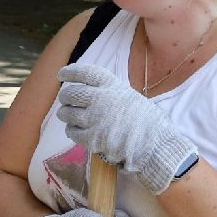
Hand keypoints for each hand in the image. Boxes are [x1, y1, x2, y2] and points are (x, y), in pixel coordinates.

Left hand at [55, 63, 198, 194]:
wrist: (155, 144)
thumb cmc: (148, 121)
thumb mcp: (131, 97)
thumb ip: (111, 93)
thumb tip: (92, 92)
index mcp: (112, 85)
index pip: (85, 72)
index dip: (70, 72)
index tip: (61, 74)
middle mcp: (100, 98)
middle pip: (71, 93)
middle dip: (65, 97)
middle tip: (66, 100)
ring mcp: (94, 118)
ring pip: (67, 113)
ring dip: (65, 114)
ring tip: (68, 116)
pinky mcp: (91, 137)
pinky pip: (72, 131)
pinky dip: (71, 130)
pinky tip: (76, 130)